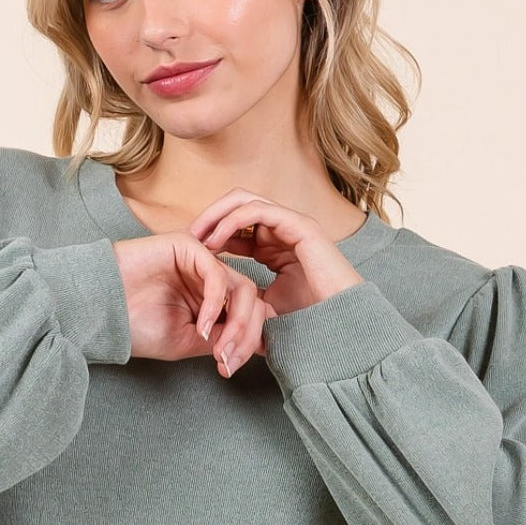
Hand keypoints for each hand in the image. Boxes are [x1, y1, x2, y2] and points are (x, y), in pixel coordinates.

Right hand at [112, 232, 275, 376]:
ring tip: (218, 346)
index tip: (230, 367)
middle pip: (252, 300)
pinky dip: (216, 303)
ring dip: (236, 322)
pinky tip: (202, 325)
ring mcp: (202, 261)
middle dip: (245, 335)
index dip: (247, 341)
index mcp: (211, 299)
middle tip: (226, 359)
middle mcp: (210, 278)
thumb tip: (258, 345)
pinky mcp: (190, 247)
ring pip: (242, 287)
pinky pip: (218, 274)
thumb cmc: (136, 326)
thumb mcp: (187, 341)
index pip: (248, 313)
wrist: (101, 310)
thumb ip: (221, 338)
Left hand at [186, 190, 365, 316]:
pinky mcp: (299, 224)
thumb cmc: (307, 320)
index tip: (189, 251)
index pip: (236, 227)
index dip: (211, 234)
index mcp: (273, 246)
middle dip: (209, 218)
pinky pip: (258, 210)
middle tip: (187, 236)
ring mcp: (292, 224)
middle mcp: (282, 230)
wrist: (338, 324)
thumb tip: (219, 299)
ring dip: (216, 215)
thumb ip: (243, 294)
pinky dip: (232, 221)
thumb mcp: (263, 306)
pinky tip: (215, 241)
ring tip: (196, 235)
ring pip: (244, 201)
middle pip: (237, 206)